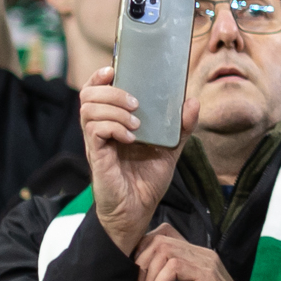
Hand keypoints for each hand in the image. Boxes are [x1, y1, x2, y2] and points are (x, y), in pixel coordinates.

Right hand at [78, 64, 189, 256]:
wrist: (137, 212)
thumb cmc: (146, 181)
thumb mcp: (170, 150)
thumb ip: (181, 127)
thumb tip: (193, 101)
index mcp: (113, 122)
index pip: (96, 90)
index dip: (101, 75)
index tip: (115, 68)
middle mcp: (100, 129)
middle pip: (87, 95)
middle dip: (111, 91)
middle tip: (136, 102)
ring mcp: (96, 142)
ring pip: (88, 109)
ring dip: (115, 109)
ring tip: (137, 123)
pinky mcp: (97, 156)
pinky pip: (95, 131)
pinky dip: (114, 127)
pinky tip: (131, 137)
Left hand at [134, 226, 260, 280]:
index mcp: (195, 259)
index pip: (163, 237)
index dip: (143, 253)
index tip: (138, 280)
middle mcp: (200, 254)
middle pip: (159, 239)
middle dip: (141, 264)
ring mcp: (205, 261)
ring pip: (164, 249)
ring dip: (149, 275)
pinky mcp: (207, 273)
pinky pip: (173, 266)